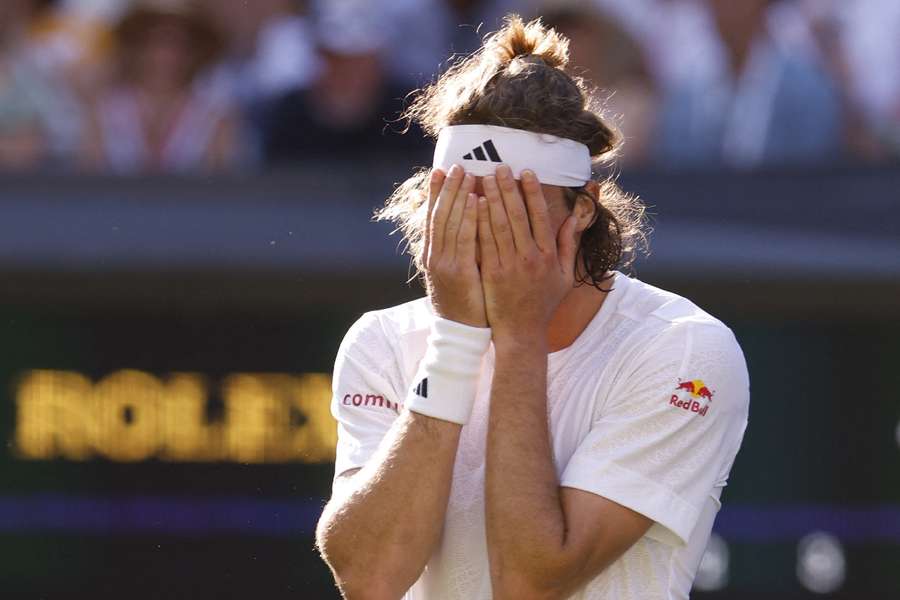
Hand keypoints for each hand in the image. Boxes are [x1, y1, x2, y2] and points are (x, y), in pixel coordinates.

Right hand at [424, 164, 485, 326]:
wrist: (461, 332)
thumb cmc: (463, 301)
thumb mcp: (453, 272)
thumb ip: (456, 248)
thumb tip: (464, 222)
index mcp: (431, 255)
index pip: (432, 217)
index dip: (435, 193)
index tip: (440, 171)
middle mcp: (434, 256)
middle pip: (439, 214)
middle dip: (447, 188)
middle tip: (456, 165)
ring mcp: (444, 264)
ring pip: (450, 222)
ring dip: (458, 196)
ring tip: (467, 174)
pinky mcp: (459, 272)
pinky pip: (465, 238)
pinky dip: (469, 217)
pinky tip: (477, 200)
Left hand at [476, 166, 577, 341]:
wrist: (522, 332)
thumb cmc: (543, 302)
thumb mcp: (564, 275)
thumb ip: (569, 244)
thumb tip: (575, 216)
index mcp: (548, 255)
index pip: (540, 216)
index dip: (532, 192)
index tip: (525, 172)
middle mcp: (530, 258)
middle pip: (517, 215)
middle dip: (508, 188)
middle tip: (499, 166)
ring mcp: (510, 266)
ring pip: (499, 225)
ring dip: (492, 198)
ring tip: (484, 177)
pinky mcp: (492, 273)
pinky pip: (484, 241)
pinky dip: (479, 220)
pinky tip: (474, 203)